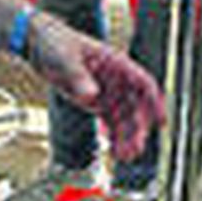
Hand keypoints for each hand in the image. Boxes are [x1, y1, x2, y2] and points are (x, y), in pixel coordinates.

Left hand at [27, 16, 164, 164]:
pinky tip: (115, 152)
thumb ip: (79, 78)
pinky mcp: (96, 102)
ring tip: (125, 157)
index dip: (155, 103)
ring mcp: (107, 91)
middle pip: (136, 106)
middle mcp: (116, 79)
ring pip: (125, 118)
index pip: (144, 83)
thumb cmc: (56, 43)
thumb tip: (92, 96)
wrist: (40, 45)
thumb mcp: (65, 59)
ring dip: (127, 137)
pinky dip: (114, 137)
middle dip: (137, 129)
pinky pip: (111, 122)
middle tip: (134, 148)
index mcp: (116, 63)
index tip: (160, 122)